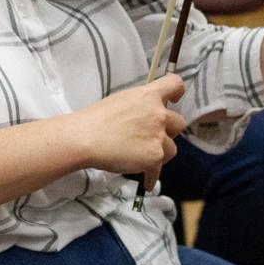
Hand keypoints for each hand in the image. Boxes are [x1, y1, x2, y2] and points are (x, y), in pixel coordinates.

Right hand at [70, 73, 185, 190]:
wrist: (85, 138)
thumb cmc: (95, 119)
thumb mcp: (120, 101)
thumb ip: (140, 105)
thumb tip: (144, 116)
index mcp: (148, 96)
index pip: (175, 84)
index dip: (178, 92)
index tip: (174, 99)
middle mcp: (158, 114)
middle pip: (178, 122)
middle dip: (168, 131)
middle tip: (151, 137)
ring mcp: (158, 136)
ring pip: (171, 148)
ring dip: (160, 153)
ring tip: (143, 158)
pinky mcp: (154, 157)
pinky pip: (159, 170)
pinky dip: (151, 176)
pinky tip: (146, 180)